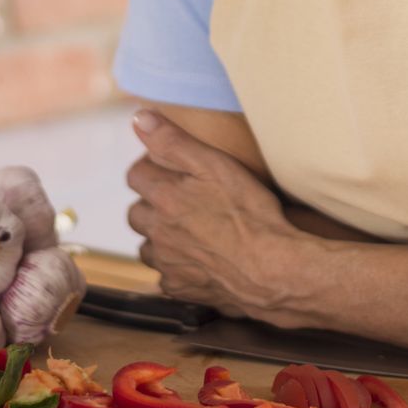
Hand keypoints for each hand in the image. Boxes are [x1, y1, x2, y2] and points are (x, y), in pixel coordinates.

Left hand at [125, 109, 296, 320]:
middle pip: (136, 214)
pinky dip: (176, 268)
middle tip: (177, 200)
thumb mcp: (214, 164)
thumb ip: (173, 141)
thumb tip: (139, 118)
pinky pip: (166, 276)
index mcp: (165, 197)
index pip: (136, 175)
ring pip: (148, 247)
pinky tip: (198, 261)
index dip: (150, 168)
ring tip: (186, 231)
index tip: (167, 169)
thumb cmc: (249, 214)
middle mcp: (159, 231)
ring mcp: (168, 263)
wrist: (271, 269)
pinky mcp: (181, 288)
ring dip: (160, 238)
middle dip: (150, 205)